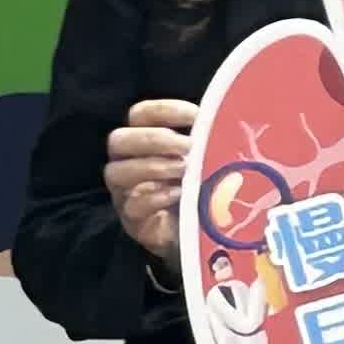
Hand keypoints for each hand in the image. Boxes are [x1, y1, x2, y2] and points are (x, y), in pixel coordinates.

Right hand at [105, 99, 201, 258]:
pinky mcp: (134, 221)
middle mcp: (126, 164)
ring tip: (184, 170)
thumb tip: (227, 120)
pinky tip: (179, 194)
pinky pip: (133, 206)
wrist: (195, 233)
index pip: (140, 115)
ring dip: (153, 166)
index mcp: (143, 142)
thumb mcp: (203, 160)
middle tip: (187, 146)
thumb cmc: (197, 187)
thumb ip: (206, 141)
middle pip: (118, 140)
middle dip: (154, 139)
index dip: (165, 110)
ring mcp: (125, 194)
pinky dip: (156, 197)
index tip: (196, 116)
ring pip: (116, 172)